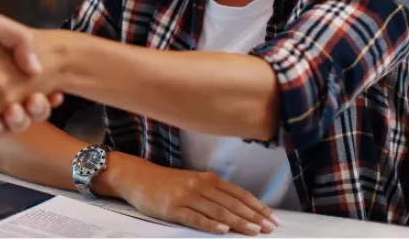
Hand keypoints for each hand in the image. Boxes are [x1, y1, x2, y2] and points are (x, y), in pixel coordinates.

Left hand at [0, 38, 59, 135]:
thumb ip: (15, 37)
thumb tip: (35, 66)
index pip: (26, 81)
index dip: (39, 90)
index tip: (50, 94)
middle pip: (20, 101)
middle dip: (33, 107)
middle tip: (38, 103)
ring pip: (6, 118)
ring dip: (17, 120)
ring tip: (18, 112)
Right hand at [116, 157, 278, 235]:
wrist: (136, 177)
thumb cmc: (166, 182)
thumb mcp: (192, 181)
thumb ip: (213, 191)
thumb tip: (238, 206)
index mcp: (207, 179)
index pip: (238, 194)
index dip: (257, 206)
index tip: (272, 218)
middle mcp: (199, 186)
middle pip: (232, 203)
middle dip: (253, 216)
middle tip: (270, 228)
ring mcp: (186, 197)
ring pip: (217, 210)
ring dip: (238, 221)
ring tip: (254, 231)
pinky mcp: (173, 208)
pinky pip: (194, 217)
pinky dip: (210, 224)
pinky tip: (223, 229)